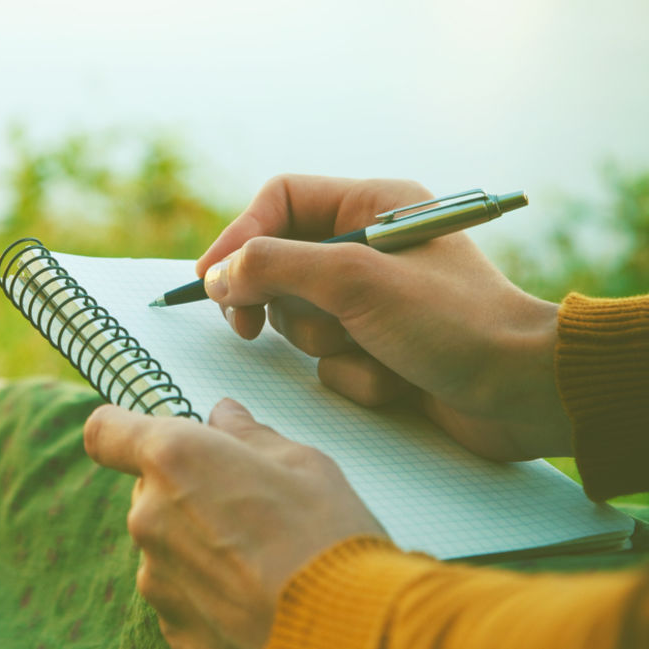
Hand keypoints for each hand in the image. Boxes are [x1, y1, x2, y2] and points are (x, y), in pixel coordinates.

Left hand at [84, 399, 383, 648]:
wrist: (343, 628)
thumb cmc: (327, 539)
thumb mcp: (301, 463)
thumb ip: (249, 436)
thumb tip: (226, 418)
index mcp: (173, 459)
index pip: (106, 432)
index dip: (124, 432)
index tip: (150, 436)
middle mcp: (149, 516)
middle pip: (147, 491)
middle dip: (184, 491)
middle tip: (243, 503)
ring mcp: (155, 576)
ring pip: (164, 545)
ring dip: (197, 545)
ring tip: (257, 557)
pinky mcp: (172, 625)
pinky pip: (180, 594)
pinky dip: (208, 591)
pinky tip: (252, 594)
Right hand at [195, 175, 569, 460]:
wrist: (524, 392)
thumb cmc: (455, 322)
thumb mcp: (356, 282)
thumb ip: (276, 268)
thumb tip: (218, 277)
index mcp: (372, 206)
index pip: (279, 201)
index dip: (238, 237)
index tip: (208, 281)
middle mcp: (369, 248)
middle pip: (279, 265)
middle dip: (282, 305)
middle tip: (253, 329)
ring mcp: (374, 301)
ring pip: (301, 320)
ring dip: (326, 345)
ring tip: (371, 352)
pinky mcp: (379, 348)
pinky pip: (329, 360)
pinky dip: (354, 376)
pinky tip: (396, 381)